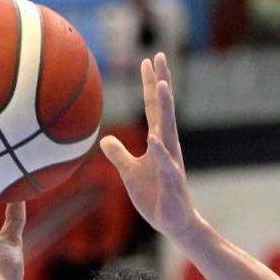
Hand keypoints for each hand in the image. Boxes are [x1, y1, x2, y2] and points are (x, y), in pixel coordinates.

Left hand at [100, 53, 197, 243]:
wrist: (175, 223)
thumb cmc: (155, 197)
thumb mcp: (130, 173)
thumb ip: (119, 154)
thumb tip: (104, 139)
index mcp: (158, 142)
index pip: (153, 109)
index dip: (150, 85)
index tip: (147, 60)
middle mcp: (167, 147)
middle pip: (163, 110)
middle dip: (161, 83)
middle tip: (160, 56)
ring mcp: (171, 163)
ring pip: (167, 130)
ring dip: (165, 108)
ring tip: (162, 85)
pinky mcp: (171, 182)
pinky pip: (165, 164)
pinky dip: (159, 151)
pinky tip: (154, 138)